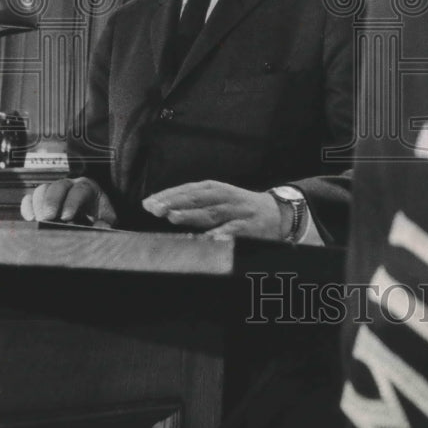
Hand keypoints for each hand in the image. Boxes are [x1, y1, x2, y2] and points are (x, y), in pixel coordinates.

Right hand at [20, 177, 117, 225]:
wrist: (90, 216)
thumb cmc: (99, 216)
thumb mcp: (107, 219)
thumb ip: (106, 222)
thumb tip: (101, 226)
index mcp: (87, 188)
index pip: (79, 190)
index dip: (71, 202)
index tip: (66, 217)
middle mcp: (70, 186)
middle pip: (58, 186)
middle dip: (52, 201)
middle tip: (48, 218)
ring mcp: (54, 191)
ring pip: (43, 189)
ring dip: (38, 204)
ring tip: (39, 220)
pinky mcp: (41, 200)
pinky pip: (30, 198)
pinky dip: (27, 206)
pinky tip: (30, 218)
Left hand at [142, 181, 281, 239]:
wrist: (279, 213)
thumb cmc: (240, 207)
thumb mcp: (219, 199)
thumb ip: (196, 203)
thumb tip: (163, 208)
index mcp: (217, 189)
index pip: (188, 190)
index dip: (168, 195)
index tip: (148, 203)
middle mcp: (226, 196)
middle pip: (198, 198)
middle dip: (175, 202)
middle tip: (154, 209)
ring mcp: (238, 211)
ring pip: (213, 212)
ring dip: (192, 214)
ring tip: (172, 217)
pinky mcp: (251, 226)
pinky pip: (235, 230)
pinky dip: (222, 233)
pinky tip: (209, 238)